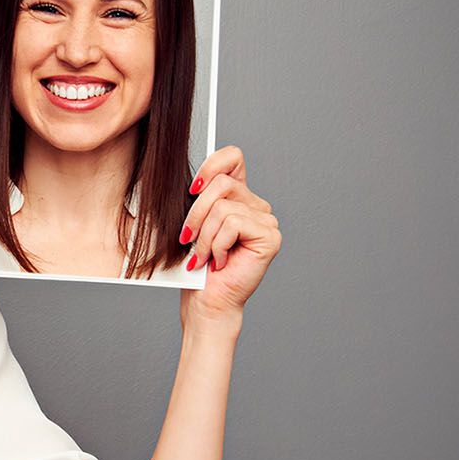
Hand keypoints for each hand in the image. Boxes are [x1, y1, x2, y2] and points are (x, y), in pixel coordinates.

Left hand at [177, 146, 281, 326]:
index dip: (212, 164)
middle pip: (223, 184)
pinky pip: (233, 224)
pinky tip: (218, 262)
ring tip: (204, 257)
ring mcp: (266, 221)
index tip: (192, 188)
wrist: (205, 301)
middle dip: (196, 213)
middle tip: (188, 239)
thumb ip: (195, 199)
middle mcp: (255, 206)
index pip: (233, 158)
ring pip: (223, 207)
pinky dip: (216, 245)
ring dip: (204, 237)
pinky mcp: (270, 236)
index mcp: (237, 198)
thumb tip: (189, 179)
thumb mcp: (189, 224)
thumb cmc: (194, 268)